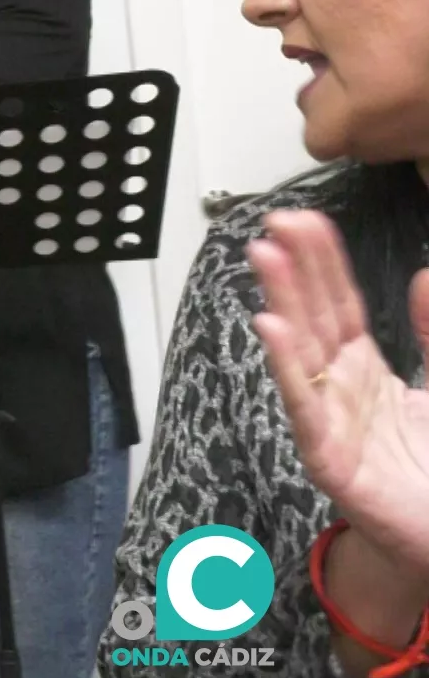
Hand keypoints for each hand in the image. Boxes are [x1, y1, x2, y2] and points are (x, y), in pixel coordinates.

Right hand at [248, 209, 428, 577]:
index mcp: (363, 370)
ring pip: (302, 351)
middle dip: (293, 269)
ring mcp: (329, 420)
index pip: (339, 302)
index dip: (322, 261)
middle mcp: (339, 389)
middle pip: (313, 317)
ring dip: (280, 301)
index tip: (304, 220)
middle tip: (275, 225)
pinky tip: (271, 327)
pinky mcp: (329, 457)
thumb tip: (425, 275)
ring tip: (264, 256)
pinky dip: (286, 365)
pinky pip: (305, 405)